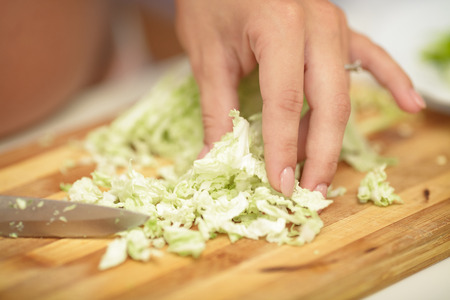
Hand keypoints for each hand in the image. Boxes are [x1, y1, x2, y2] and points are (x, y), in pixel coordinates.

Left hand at [175, 0, 424, 196]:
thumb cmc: (212, 1)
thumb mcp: (207, 56)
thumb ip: (216, 110)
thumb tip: (214, 158)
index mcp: (279, 27)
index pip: (285, 102)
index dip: (282, 149)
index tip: (279, 183)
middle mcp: (316, 25)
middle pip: (328, 102)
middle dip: (319, 152)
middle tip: (309, 190)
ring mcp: (334, 25)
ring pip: (342, 90)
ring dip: (329, 131)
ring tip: (312, 164)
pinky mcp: (339, 28)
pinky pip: (371, 57)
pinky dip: (391, 81)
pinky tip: (410, 104)